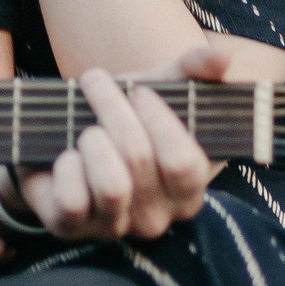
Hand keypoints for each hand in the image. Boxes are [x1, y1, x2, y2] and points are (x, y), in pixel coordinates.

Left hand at [16, 62, 214, 242]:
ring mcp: (115, 227)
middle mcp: (157, 217)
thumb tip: (221, 57)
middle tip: (96, 84)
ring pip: (112, 185)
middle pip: (140, 159)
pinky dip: (66, 168)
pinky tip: (66, 156)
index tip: (140, 93)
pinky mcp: (72, 229)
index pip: (184, 162)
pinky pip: (73, 201)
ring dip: (92, 139)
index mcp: (188, 189)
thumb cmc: (122, 116)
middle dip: (113, 110)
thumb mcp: (159, 87)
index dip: (159, 121)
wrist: (63, 139)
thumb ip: (194, 70)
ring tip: (86, 127)